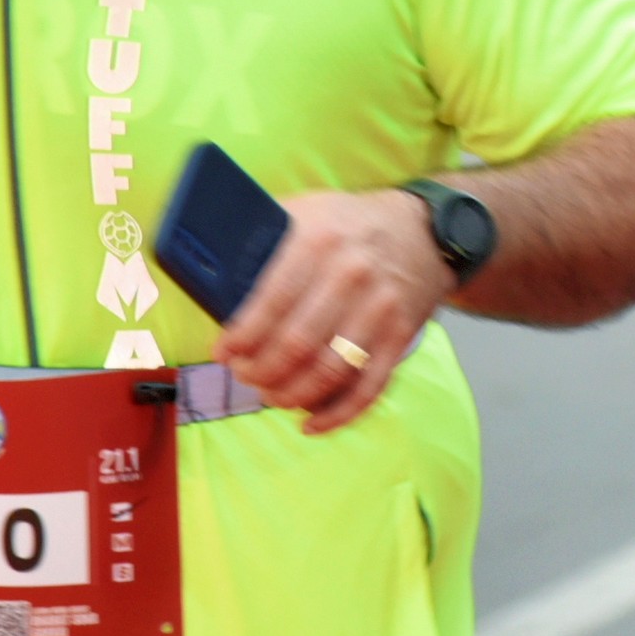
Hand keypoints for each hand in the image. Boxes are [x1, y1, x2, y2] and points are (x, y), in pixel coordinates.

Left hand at [215, 190, 451, 435]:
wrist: (424, 229)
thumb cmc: (348, 224)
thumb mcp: (304, 211)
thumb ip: (261, 239)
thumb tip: (210, 277)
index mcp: (318, 240)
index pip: (269, 303)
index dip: (239, 338)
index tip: (223, 353)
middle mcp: (352, 274)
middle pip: (295, 345)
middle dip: (259, 371)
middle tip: (245, 375)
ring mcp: (381, 308)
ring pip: (328, 371)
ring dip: (290, 394)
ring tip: (271, 394)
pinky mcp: (401, 335)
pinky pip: (368, 386)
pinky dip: (337, 414)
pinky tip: (311, 424)